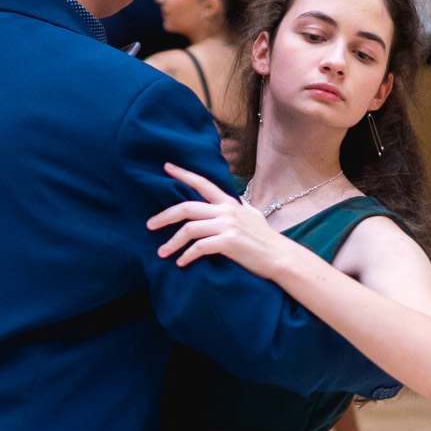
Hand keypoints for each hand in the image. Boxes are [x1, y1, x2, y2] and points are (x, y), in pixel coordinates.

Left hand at [147, 165, 291, 276]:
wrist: (280, 257)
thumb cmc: (265, 240)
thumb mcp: (252, 216)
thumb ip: (239, 208)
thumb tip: (235, 200)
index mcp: (229, 203)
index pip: (203, 183)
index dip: (183, 174)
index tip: (166, 167)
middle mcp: (226, 211)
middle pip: (187, 207)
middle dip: (164, 216)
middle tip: (149, 225)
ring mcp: (228, 226)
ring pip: (189, 229)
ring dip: (172, 242)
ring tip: (162, 252)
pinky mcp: (229, 242)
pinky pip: (200, 247)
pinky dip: (187, 255)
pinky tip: (181, 263)